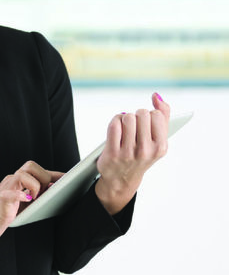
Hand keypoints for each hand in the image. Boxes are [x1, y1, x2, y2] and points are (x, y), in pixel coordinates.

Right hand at [0, 161, 62, 256]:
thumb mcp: (19, 206)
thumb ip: (32, 197)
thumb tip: (53, 189)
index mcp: (16, 183)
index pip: (37, 171)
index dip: (55, 174)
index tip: (69, 179)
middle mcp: (10, 182)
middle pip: (30, 165)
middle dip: (44, 177)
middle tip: (44, 194)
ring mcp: (4, 190)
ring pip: (22, 174)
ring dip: (34, 185)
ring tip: (33, 200)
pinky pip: (11, 193)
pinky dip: (21, 195)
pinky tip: (27, 200)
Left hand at [95, 92, 169, 214]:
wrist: (122, 178)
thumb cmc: (141, 153)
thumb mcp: (158, 139)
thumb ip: (163, 116)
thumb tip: (156, 96)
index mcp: (161, 147)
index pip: (156, 115)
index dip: (149, 114)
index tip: (146, 123)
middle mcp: (146, 151)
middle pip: (141, 114)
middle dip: (136, 115)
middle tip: (134, 126)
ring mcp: (128, 152)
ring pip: (127, 117)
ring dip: (124, 117)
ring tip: (125, 126)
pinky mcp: (112, 152)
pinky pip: (114, 124)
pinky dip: (115, 121)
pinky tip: (117, 127)